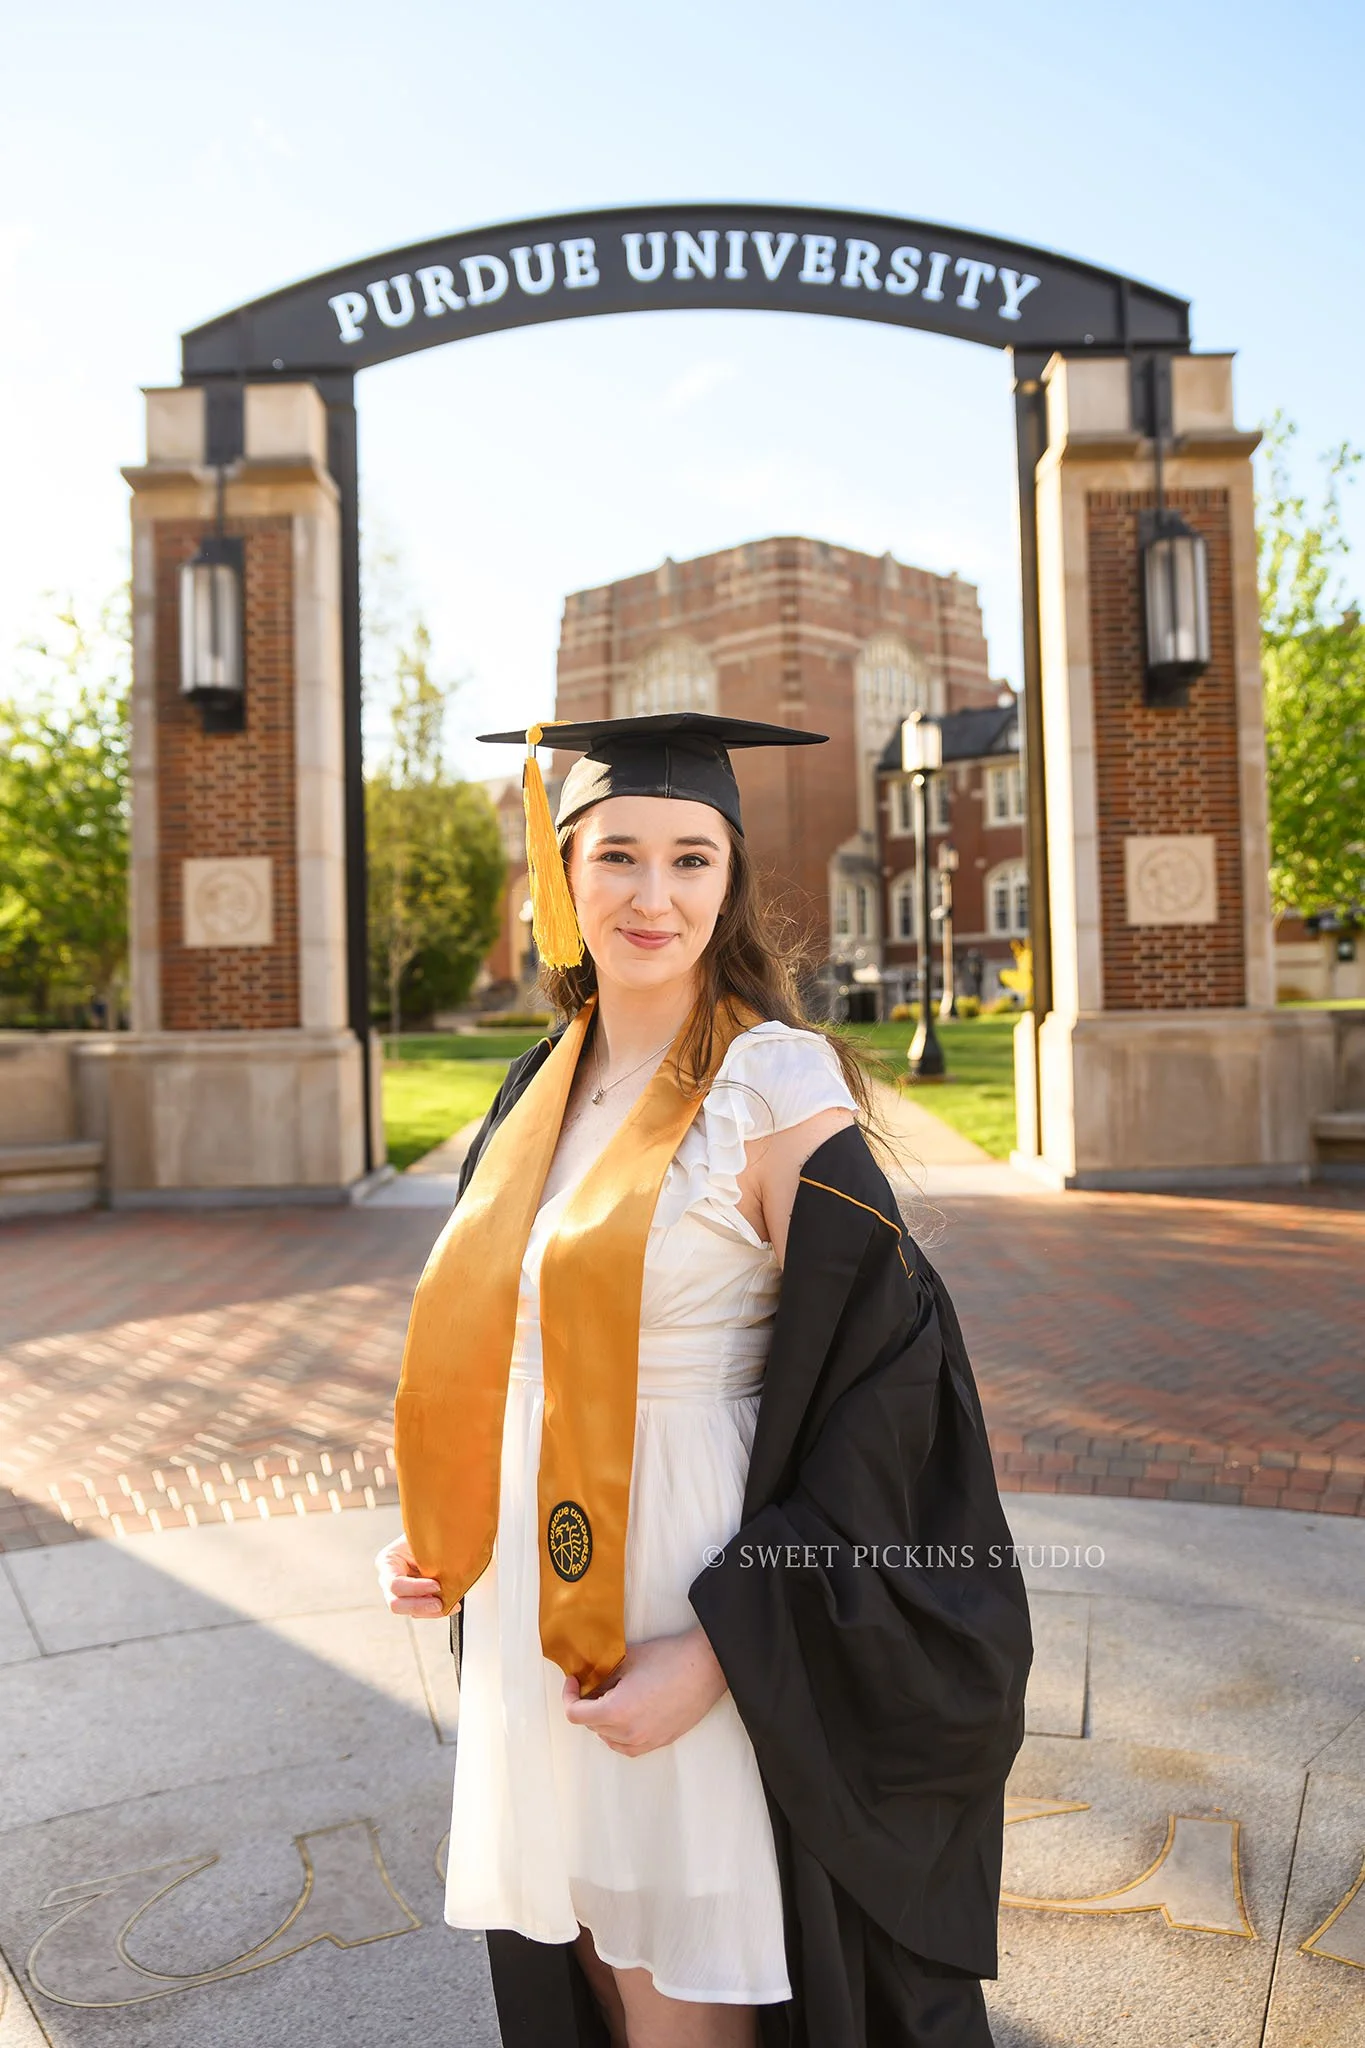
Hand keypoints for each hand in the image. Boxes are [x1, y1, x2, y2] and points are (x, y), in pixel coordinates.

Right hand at [375, 1531, 453, 1620]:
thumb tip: (446, 1552)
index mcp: (388, 1561)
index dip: (415, 1588)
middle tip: (440, 1603)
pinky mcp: (413, 1599)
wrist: (434, 1536)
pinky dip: (435, 1611)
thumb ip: (429, 1547)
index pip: (395, 1583)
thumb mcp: (424, 1538)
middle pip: (396, 1603)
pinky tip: (449, 1605)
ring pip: (409, 1611)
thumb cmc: (427, 1534)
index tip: (437, 1585)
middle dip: (419, 1605)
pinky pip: (421, 1612)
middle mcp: (389, 1580)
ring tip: (448, 1605)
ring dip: (429, 1611)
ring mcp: (400, 1592)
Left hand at [561, 1627, 727, 1754]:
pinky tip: (626, 1714)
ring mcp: (645, 1741)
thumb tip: (587, 1680)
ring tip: (613, 1697)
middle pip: (591, 1725)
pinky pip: (626, 1747)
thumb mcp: (627, 1658)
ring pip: (607, 1738)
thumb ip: (602, 1674)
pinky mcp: (659, 1742)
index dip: (569, 1695)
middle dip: (587, 1704)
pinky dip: (618, 1734)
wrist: (706, 1668)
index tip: (575, 1681)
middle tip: (596, 1683)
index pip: (576, 1714)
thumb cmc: (669, 1659)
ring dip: (602, 1720)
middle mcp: (628, 1733)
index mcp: (616, 1711)